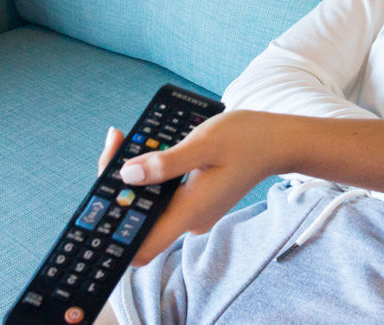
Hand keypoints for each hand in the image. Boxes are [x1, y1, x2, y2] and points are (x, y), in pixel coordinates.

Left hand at [96, 110, 274, 266]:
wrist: (279, 141)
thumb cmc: (247, 138)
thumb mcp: (204, 143)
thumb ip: (166, 163)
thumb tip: (127, 175)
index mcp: (190, 211)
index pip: (140, 245)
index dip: (114, 230)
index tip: (105, 191)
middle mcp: (190, 219)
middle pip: (140, 217)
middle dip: (120, 183)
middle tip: (117, 141)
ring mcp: (194, 211)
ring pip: (151, 203)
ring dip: (137, 175)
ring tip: (130, 138)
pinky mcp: (198, 201)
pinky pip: (165, 195)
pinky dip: (154, 174)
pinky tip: (153, 147)